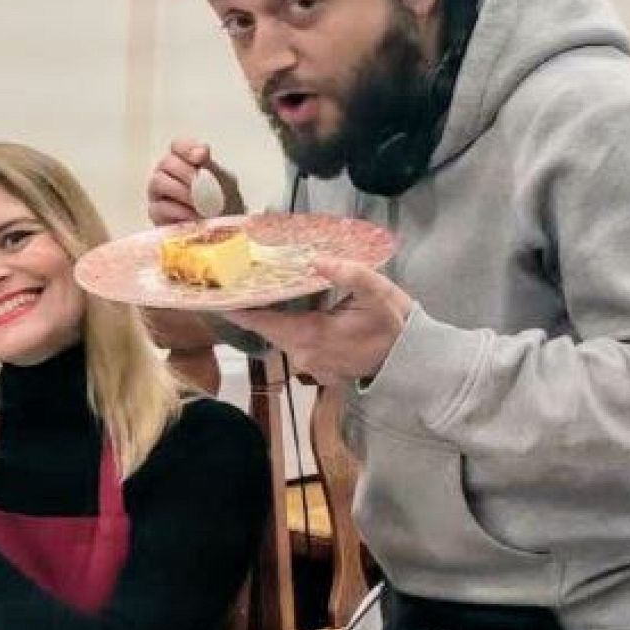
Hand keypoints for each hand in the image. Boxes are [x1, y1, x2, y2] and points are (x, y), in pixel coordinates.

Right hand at [146, 138, 244, 224]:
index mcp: (183, 161)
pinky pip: (160, 207)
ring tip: (200, 204)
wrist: (224, 230)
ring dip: (182, 191)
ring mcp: (158, 193)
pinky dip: (179, 211)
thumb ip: (212, 166)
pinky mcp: (155, 213)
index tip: (201, 157)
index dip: (187, 149)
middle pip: (166, 162)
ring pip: (158, 182)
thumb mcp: (224, 181)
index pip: (177, 146)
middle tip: (202, 186)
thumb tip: (202, 152)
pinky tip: (194, 217)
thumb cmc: (222, 202)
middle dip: (186, 172)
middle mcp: (166, 173)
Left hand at [222, 258, 412, 384]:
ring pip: (280, 338)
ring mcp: (311, 365)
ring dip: (269, 318)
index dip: (238, 308)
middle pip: (267, 329)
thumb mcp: (378, 292)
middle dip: (251, 307)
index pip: (263, 322)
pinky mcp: (319, 370)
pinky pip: (295, 346)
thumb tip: (318, 260)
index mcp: (312, 335)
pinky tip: (286, 310)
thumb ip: (350, 274)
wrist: (413, 362)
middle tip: (236, 282)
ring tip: (255, 291)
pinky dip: (287, 329)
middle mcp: (304, 355)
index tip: (216, 295)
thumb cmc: (395, 325)